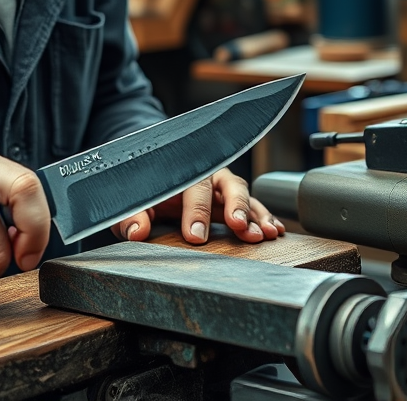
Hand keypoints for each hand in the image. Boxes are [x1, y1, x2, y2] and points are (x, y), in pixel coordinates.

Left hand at [111, 167, 284, 244]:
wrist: (155, 171)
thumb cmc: (146, 189)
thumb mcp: (134, 202)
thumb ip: (132, 214)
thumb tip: (137, 231)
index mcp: (183, 170)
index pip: (192, 187)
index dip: (196, 211)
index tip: (196, 236)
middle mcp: (208, 175)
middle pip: (227, 184)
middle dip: (235, 206)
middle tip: (239, 227)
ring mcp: (223, 186)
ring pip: (244, 195)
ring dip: (255, 214)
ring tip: (265, 234)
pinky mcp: (234, 199)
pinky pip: (254, 206)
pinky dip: (265, 217)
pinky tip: (275, 230)